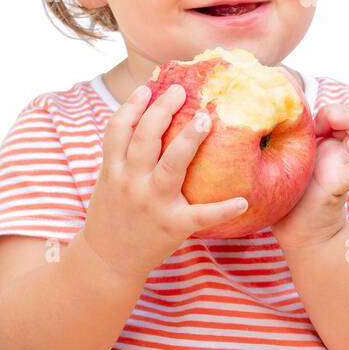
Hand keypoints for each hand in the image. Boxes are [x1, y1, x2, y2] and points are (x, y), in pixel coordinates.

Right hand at [80, 83, 250, 282]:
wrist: (106, 262)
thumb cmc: (113, 214)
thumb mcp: (108, 181)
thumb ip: (123, 155)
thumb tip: (147, 118)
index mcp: (113, 170)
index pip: (118, 129)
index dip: (132, 106)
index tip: (148, 87)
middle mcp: (130, 183)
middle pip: (145, 139)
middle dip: (162, 111)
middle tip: (181, 91)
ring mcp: (151, 204)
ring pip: (170, 166)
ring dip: (187, 140)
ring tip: (205, 119)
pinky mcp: (171, 226)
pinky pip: (200, 215)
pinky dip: (221, 208)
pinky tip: (242, 200)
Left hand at [270, 104, 348, 251]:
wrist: (296, 232)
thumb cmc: (284, 197)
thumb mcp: (279, 162)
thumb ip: (278, 142)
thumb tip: (263, 117)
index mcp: (324, 145)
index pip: (339, 115)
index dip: (327, 110)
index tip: (305, 122)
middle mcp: (337, 153)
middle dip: (344, 112)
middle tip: (323, 119)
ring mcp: (343, 166)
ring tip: (336, 123)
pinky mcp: (343, 184)